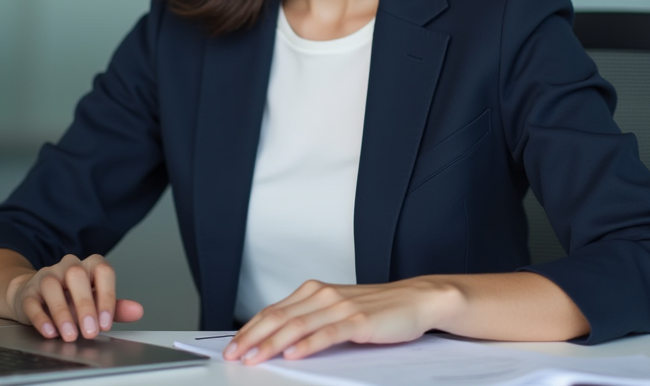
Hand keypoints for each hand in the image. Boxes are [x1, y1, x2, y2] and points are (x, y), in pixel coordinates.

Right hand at [8, 253, 143, 341]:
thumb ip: (115, 307)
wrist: (36, 297)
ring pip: (52, 286)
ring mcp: (47, 275)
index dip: (107, 296)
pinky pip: (32, 300)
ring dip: (62, 312)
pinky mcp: (29, 290)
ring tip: (70, 334)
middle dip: (85, 305)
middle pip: (77, 275)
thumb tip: (137, 311)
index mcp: (90, 266)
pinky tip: (50, 332)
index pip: (103, 271)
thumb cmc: (71, 299)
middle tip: (90, 331)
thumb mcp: (96, 302)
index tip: (106, 322)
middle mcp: (69, 266)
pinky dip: (41, 318)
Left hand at [222, 277, 460, 364]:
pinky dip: (308, 345)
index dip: (250, 328)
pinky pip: (328, 333)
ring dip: (272, 344)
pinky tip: (293, 355)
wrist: (415, 300)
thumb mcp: (338, 310)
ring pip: (298, 326)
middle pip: (279, 317)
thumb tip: (281, 340)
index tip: (233, 344)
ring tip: (255, 358)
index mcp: (315, 291)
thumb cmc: (378, 309)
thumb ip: (312, 319)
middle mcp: (324, 295)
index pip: (274, 310)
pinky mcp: (359, 321)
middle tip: (234, 354)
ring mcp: (341, 307)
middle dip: (252, 337)